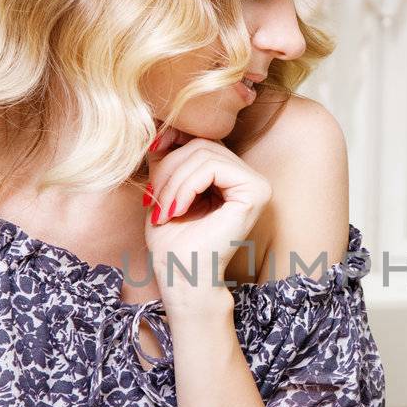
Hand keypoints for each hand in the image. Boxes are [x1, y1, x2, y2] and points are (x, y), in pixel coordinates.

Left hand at [142, 128, 270, 309]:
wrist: (183, 279)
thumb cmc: (173, 243)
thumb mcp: (164, 190)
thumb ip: (167, 159)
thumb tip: (160, 127)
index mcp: (231, 176)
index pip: (199, 141)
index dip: (170, 148)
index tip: (149, 175)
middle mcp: (249, 177)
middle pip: (202, 144)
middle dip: (168, 169)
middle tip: (152, 202)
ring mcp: (256, 183)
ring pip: (204, 153)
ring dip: (172, 181)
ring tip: (163, 210)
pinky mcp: (256, 192)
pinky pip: (212, 167)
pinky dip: (186, 186)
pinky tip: (177, 210)